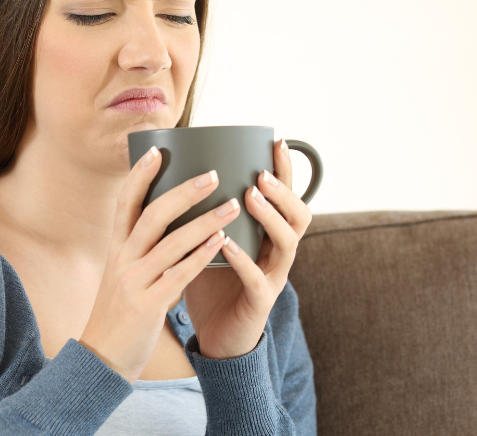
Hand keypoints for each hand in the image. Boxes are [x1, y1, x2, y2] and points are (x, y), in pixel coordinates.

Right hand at [78, 146, 242, 382]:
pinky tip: (222, 242)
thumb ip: (140, 250)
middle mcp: (122, 260)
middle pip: (151, 215)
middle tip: (213, 174)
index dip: (139, 175)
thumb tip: (166, 222)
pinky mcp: (148, 305)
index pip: (124, 203)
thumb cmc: (120, 314)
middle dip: (183, 192)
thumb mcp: (122, 275)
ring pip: (171, 243)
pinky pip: (179, 274)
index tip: (157, 150)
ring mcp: (134, 282)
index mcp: (116, 249)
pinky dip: (201, 255)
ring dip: (204, 221)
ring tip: (231, 205)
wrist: (102, 359)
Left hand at [182, 139, 313, 358]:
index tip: (277, 141)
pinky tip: (227, 244)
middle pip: (299, 216)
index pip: (285, 196)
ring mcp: (272, 277)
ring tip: (250, 197)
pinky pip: (257, 279)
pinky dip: (243, 260)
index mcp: (267, 235)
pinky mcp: (259, 302)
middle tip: (261, 174)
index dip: (285, 170)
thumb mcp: (207, 240)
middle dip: (284, 191)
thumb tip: (176, 170)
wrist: (215, 336)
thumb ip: (202, 212)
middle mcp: (276, 253)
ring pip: (287, 242)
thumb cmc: (210, 283)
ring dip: (270, 217)